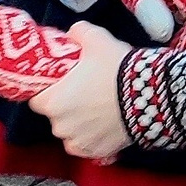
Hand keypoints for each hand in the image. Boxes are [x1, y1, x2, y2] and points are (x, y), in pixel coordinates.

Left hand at [43, 30, 133, 163]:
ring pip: (71, 132)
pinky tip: (104, 125)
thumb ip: (77, 33)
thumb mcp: (95, 38)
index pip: (36, 99)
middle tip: (85, 91)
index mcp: (52, 102)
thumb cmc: (116, 67)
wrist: (149, 94)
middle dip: (66, 106)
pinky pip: (87, 146)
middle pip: (55, 116)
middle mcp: (60, 126)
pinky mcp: (97, 152)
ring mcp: (78, 142)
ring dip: (79, 123)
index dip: (46, 91)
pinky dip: (92, 138)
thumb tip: (72, 34)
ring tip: (98, 108)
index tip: (59, 84)